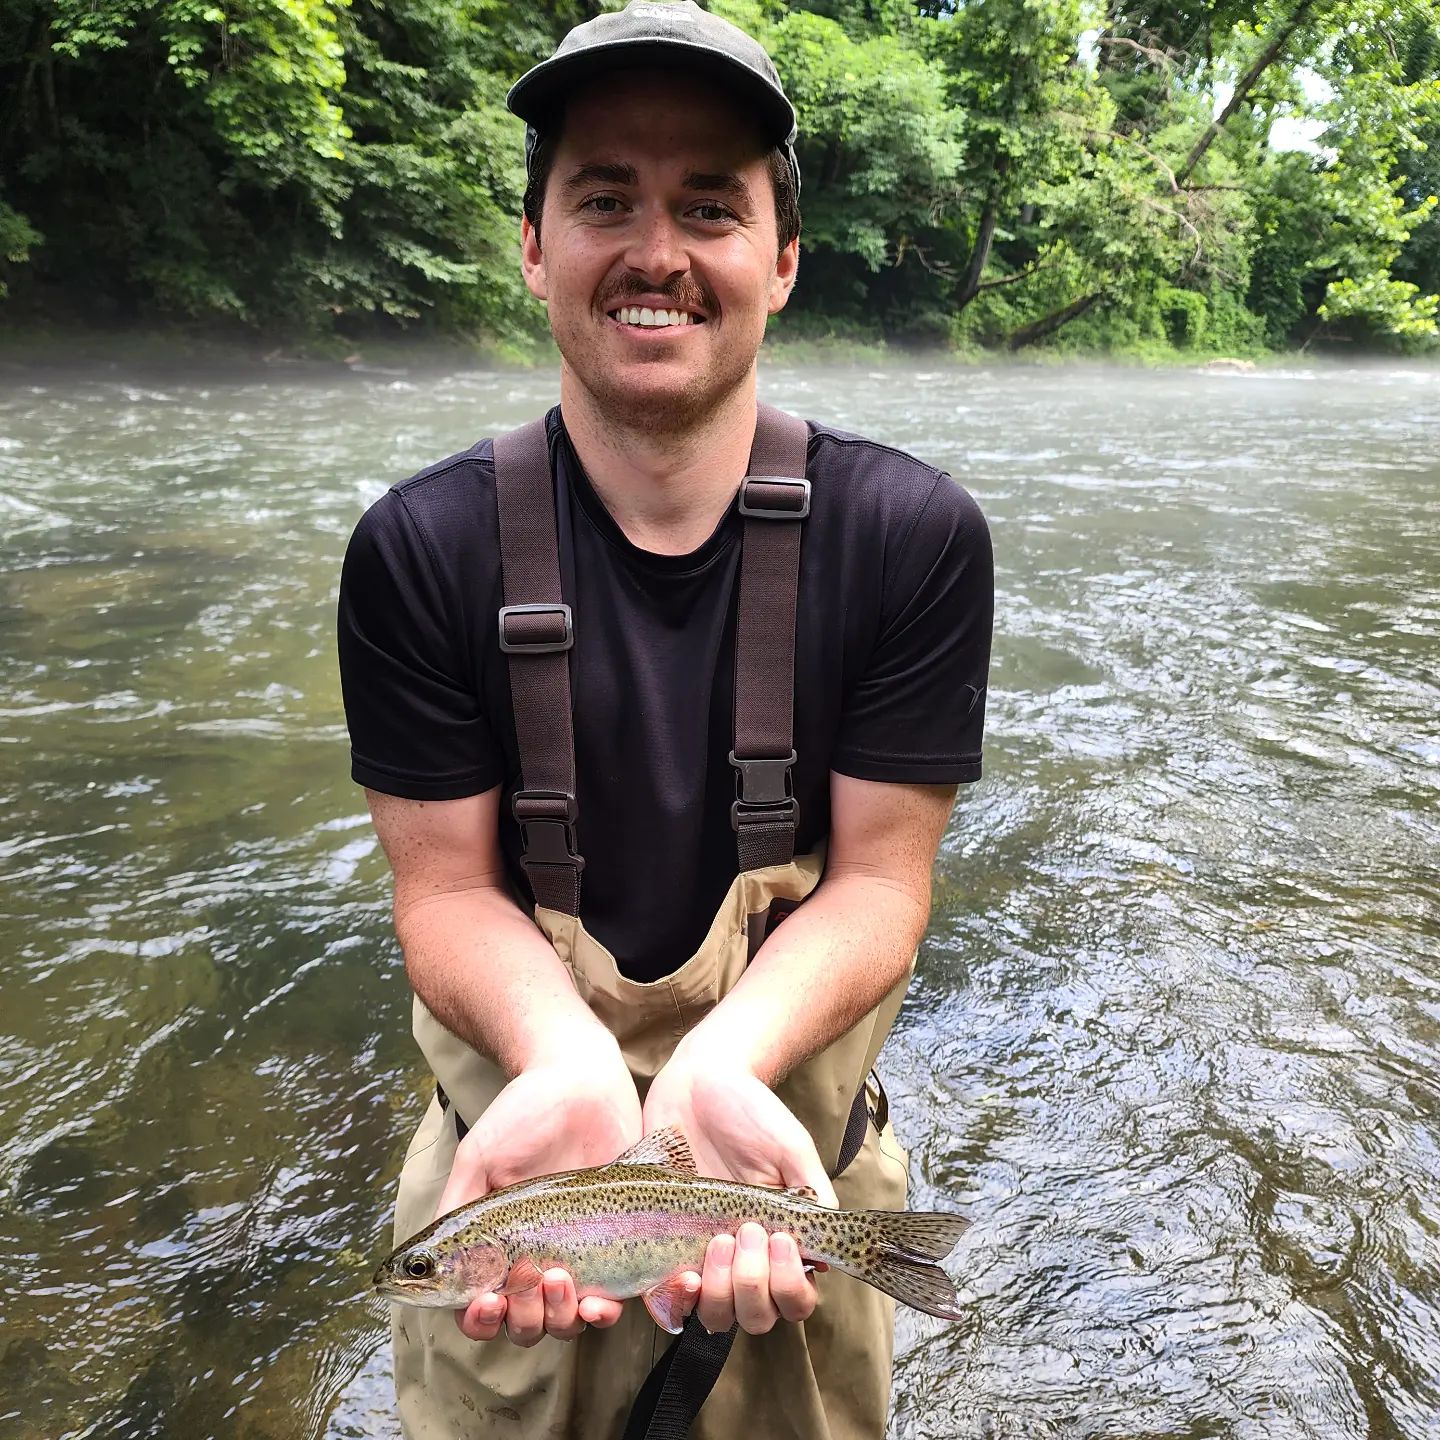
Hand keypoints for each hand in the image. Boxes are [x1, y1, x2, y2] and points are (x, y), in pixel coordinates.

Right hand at [439, 1043, 641, 1345]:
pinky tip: (601, 1302)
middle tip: (526, 1279)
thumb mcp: (479, 1158)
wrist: (583, 1081)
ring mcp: (575, 1258)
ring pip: (562, 1322)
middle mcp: (532, 1261)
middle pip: (520, 1326)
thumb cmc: (524, 1114)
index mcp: (493, 1248)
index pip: (478, 1311)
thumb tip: (423, 1267)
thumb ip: (456, 1209)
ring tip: (560, 1276)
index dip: (478, 1321)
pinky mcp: (618, 1249)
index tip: (485, 1301)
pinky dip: (603, 1314)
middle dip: (520, 1317)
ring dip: (557, 1316)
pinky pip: (609, 1301)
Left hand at [642, 1044, 835, 1333]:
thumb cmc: (750, 1111)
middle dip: (752, 1286)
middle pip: (755, 1318)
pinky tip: (675, 1271)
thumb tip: (827, 1260)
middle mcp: (742, 1259)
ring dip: (718, 1291)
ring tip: (716, 1241)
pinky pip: (664, 1298)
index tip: (778, 1240)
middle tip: (743, 1233)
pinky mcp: (658, 1250)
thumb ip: (813, 1197)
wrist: (695, 1081)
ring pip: (714, 1316)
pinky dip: (671, 1298)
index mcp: (778, 1241)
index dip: (789, 1287)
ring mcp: (699, 1257)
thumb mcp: (791, 1148)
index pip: (794, 1300)